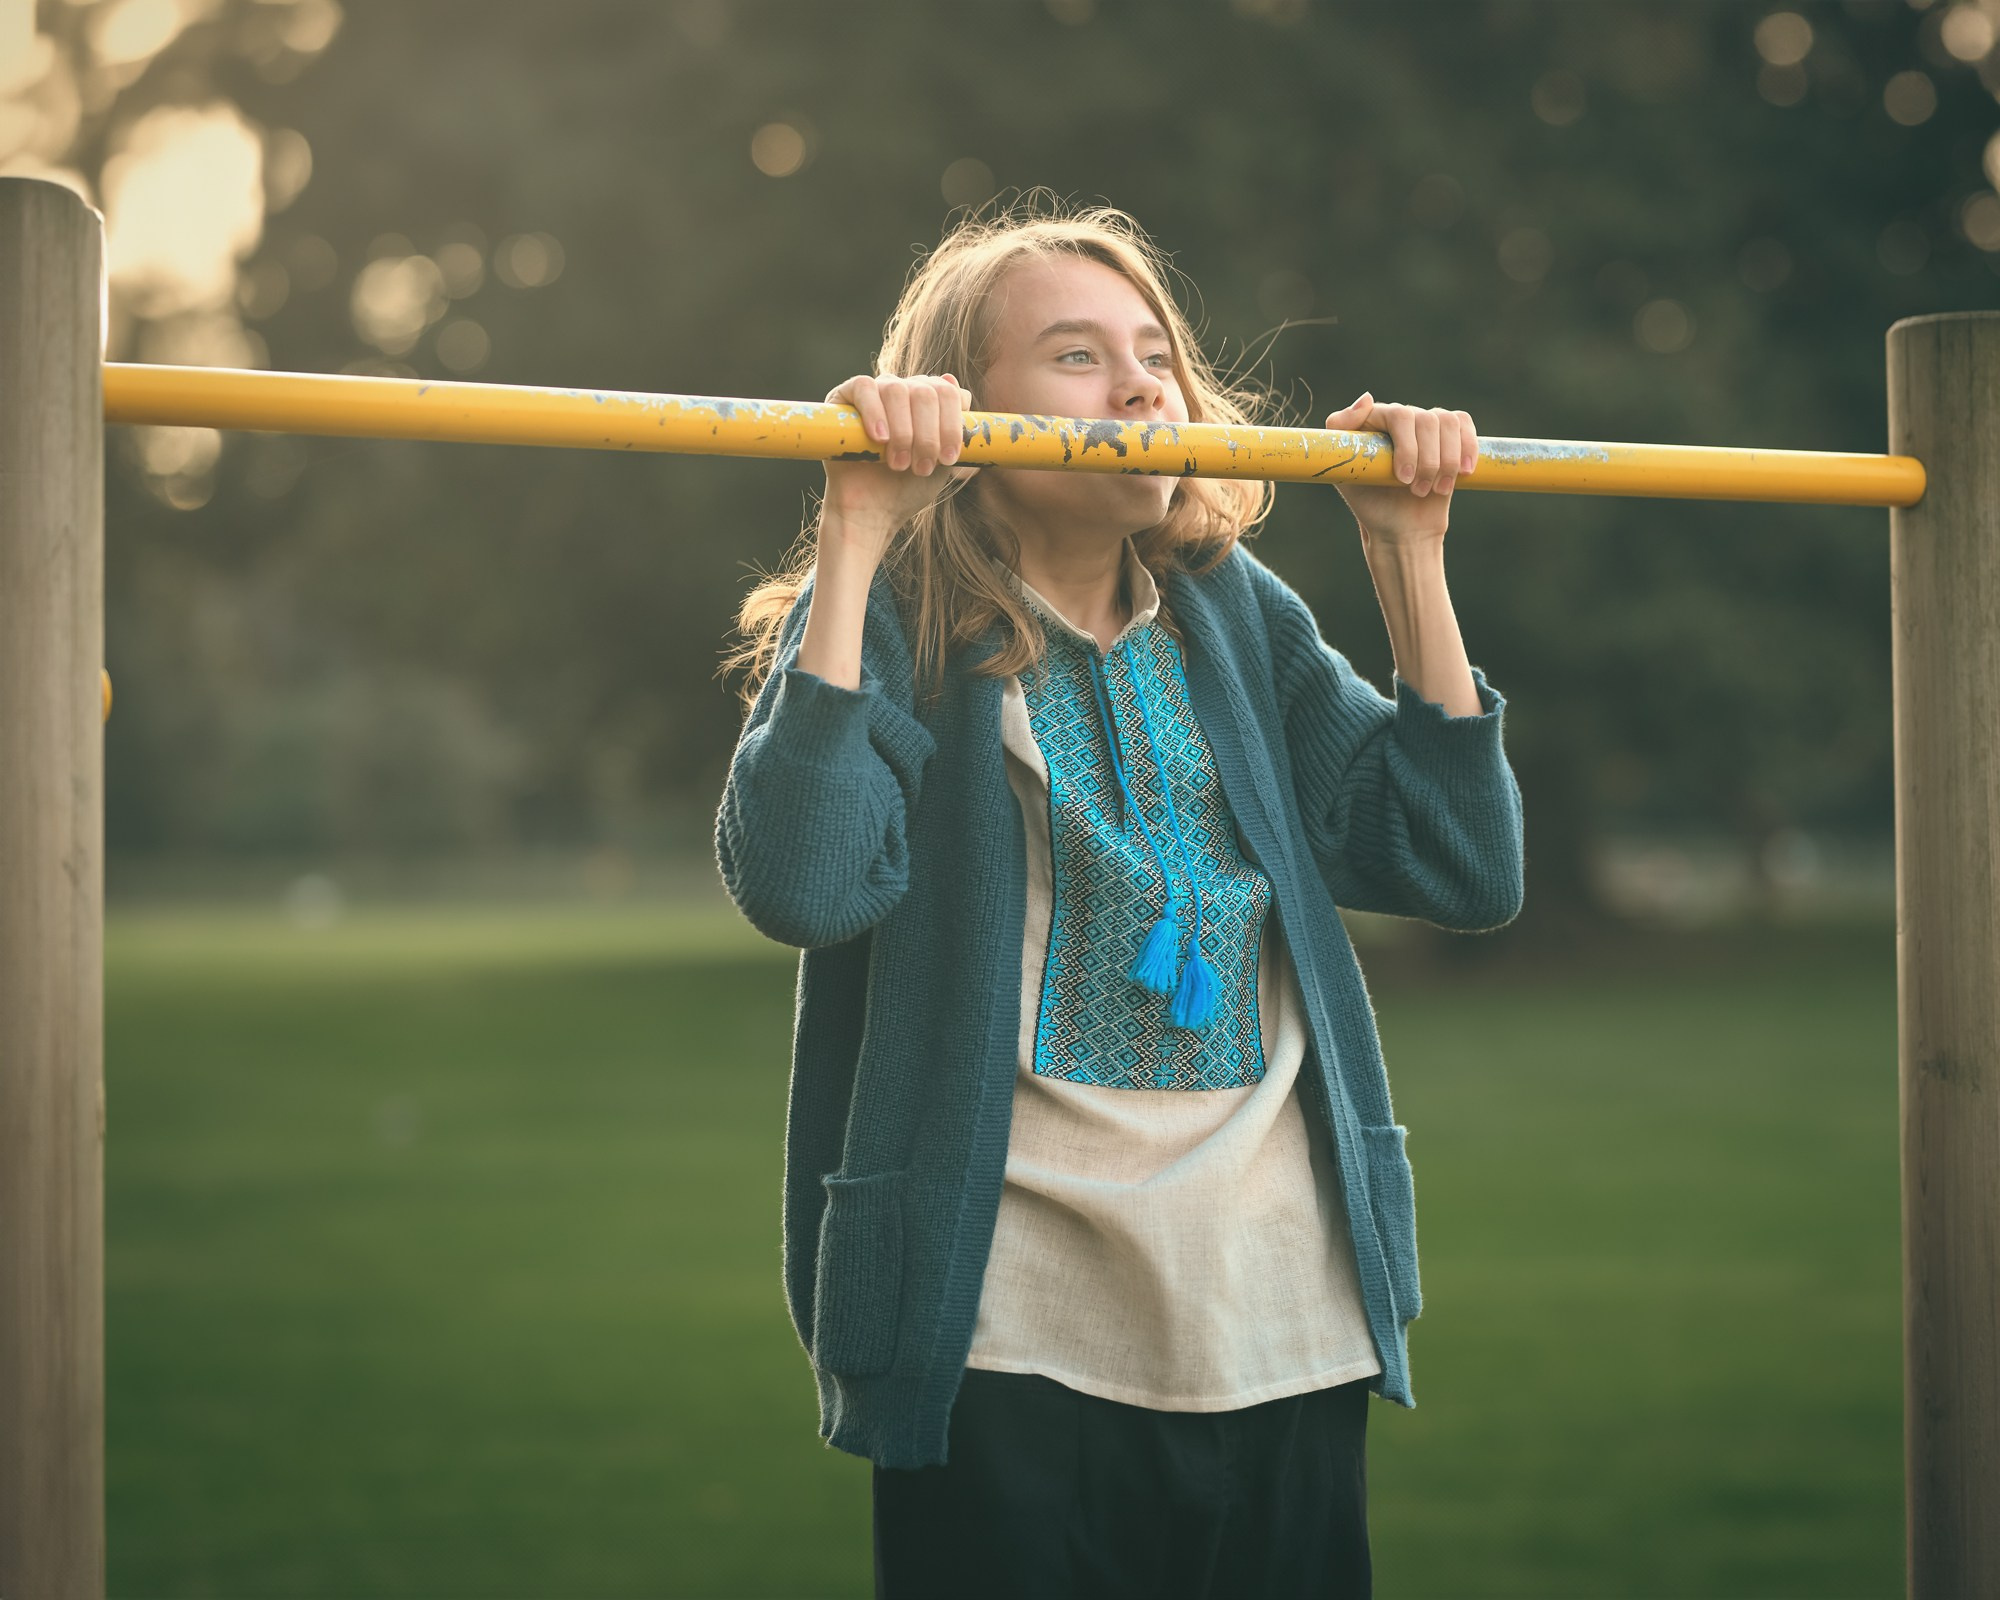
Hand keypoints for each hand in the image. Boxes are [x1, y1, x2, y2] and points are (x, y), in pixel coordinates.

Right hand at [820, 372, 979, 562]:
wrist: (871, 514)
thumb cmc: (906, 489)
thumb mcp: (942, 461)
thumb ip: (956, 430)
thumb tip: (964, 393)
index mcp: (927, 402)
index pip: (948, 392)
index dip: (952, 424)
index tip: (949, 459)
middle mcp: (902, 391)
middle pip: (925, 391)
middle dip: (927, 434)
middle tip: (921, 468)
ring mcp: (873, 393)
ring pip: (897, 389)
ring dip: (903, 431)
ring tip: (898, 464)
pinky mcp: (843, 398)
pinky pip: (863, 387)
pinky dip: (875, 411)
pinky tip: (880, 439)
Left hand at [1322, 392, 1479, 545]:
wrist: (1400, 526)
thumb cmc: (1370, 502)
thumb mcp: (1345, 473)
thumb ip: (1343, 432)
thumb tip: (1367, 398)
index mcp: (1372, 420)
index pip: (1399, 415)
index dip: (1407, 447)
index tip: (1403, 478)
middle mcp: (1400, 417)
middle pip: (1427, 421)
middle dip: (1427, 461)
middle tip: (1417, 491)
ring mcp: (1425, 424)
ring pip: (1448, 424)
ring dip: (1446, 461)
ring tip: (1435, 489)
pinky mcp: (1448, 435)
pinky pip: (1463, 424)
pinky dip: (1467, 449)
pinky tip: (1463, 472)